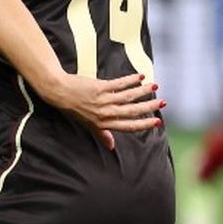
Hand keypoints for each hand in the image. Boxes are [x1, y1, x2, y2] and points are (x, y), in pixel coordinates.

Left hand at [41, 72, 165, 151]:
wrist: (59, 93)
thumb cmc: (74, 109)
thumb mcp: (88, 125)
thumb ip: (102, 134)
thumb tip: (111, 146)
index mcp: (104, 124)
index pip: (128, 126)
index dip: (144, 124)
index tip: (158, 121)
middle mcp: (105, 114)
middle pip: (132, 111)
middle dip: (149, 107)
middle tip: (163, 102)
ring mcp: (103, 100)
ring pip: (128, 96)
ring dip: (142, 91)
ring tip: (154, 86)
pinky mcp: (100, 87)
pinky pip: (119, 84)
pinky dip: (131, 80)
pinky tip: (140, 77)